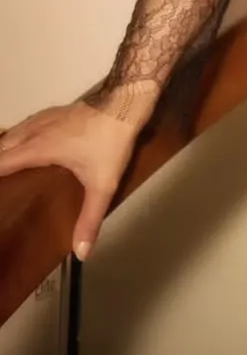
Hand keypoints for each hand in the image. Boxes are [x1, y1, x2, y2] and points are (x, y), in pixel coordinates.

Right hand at [0, 99, 143, 260]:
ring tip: (4, 162)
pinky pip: (29, 123)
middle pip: (3, 145)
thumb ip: (90, 218)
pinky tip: (29, 139)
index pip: (1, 162)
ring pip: (15, 131)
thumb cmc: (110, 142)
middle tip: (1, 180)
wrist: (126, 102)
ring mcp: (47, 117)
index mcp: (38, 148)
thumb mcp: (102, 185)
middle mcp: (36, 131)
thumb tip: (81, 252)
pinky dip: (20, 133)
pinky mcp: (59, 110)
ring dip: (5, 145)